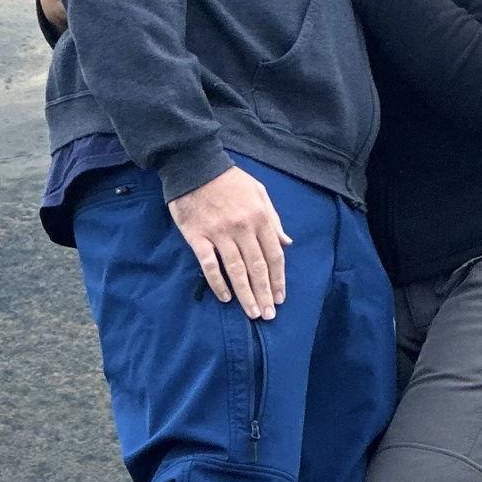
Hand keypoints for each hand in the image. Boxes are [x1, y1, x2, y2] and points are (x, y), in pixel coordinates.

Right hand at [168, 166, 291, 319]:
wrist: (195, 166)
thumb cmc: (229, 180)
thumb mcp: (259, 193)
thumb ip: (273, 219)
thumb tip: (286, 243)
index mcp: (260, 217)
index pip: (273, 255)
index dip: (278, 279)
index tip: (280, 298)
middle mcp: (242, 228)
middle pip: (257, 267)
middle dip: (264, 293)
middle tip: (268, 315)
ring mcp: (220, 233)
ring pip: (236, 270)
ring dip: (245, 294)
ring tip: (252, 313)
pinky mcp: (198, 236)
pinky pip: (209, 265)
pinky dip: (217, 283)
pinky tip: (225, 297)